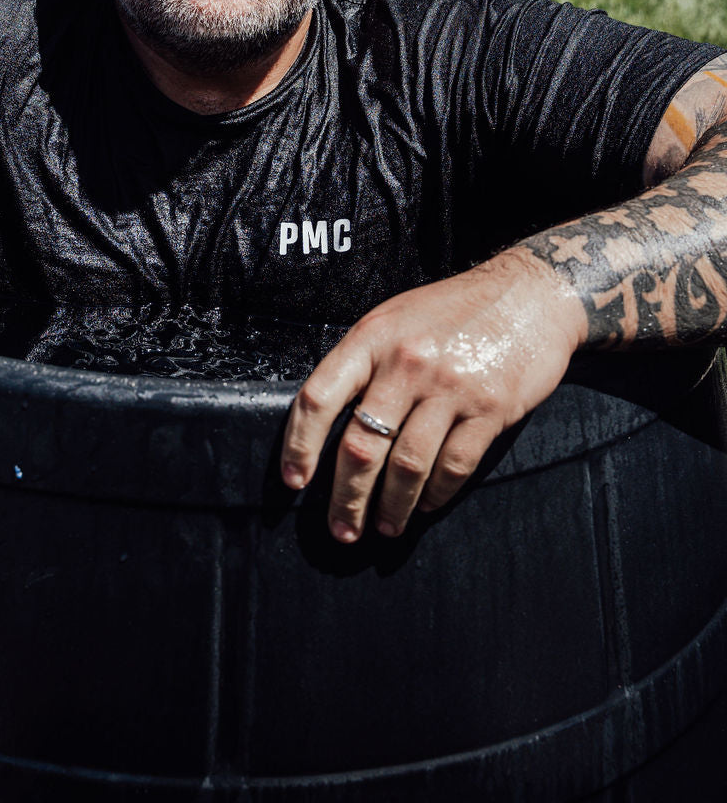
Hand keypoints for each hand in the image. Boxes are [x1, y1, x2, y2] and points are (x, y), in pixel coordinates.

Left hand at [279, 249, 584, 540]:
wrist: (530, 294)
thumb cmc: (454, 309)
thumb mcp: (394, 318)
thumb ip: (364, 361)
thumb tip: (329, 420)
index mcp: (372, 338)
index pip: (319, 398)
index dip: (300, 445)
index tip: (295, 481)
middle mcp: (406, 363)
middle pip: (361, 445)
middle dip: (346, 498)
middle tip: (342, 529)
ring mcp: (449, 387)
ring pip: (407, 466)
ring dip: (392, 507)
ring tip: (384, 526)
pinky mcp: (490, 409)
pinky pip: (454, 466)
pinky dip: (436, 496)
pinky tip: (425, 506)